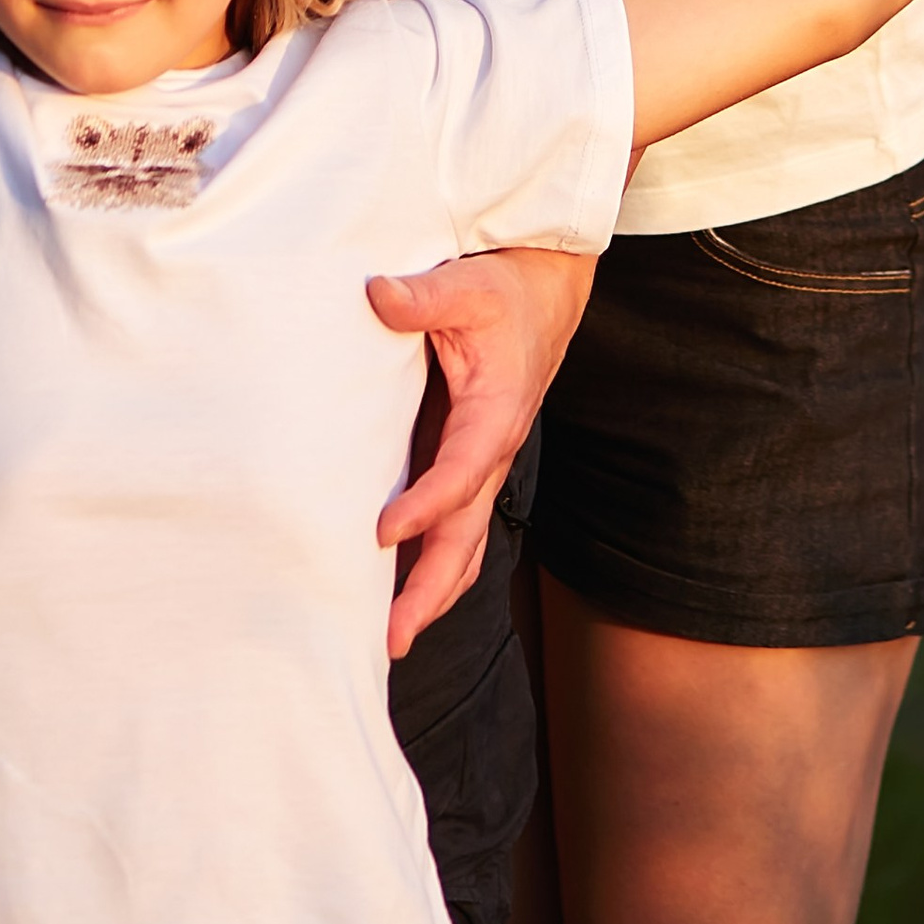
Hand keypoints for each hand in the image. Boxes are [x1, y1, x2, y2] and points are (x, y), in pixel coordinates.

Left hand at [368, 244, 594, 656]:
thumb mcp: (467, 284)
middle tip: (391, 637)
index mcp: (496, 413)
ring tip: (393, 638)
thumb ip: (423, 295)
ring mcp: (483, 464)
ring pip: (465, 545)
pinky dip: (432, 566)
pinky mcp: (468, 462)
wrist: (545, 295)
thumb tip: (377, 295)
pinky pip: (456, 528)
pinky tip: (397, 592)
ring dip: (433, 592)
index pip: (461, 472)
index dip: (425, 505)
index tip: (382, 533)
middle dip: (432, 589)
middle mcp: (494, 451)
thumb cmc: (506, 291)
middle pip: (467, 536)